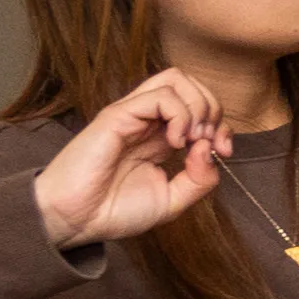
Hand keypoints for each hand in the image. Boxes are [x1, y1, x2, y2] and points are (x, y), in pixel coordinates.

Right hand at [37, 70, 235, 249]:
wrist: (74, 220)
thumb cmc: (113, 211)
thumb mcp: (172, 201)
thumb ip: (199, 179)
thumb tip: (209, 147)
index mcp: (160, 137)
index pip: (200, 107)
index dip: (221, 125)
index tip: (224, 152)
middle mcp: (147, 121)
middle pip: (191, 84)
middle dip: (214, 110)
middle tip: (211, 142)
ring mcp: (132, 115)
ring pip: (176, 78)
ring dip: (198, 106)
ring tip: (193, 138)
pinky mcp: (117, 115)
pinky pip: (159, 95)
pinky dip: (180, 114)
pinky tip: (176, 142)